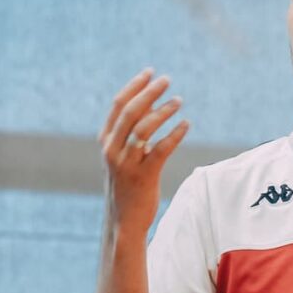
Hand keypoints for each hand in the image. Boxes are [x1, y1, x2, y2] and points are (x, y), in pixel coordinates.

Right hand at [99, 68, 188, 237]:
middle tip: (167, 80)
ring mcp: (126, 163)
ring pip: (144, 128)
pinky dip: (175, 134)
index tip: (150, 72)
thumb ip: (130, 133)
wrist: (124, 220)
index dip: (134, 86)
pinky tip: (186, 124)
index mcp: (106, 141)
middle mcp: (112, 150)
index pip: (118, 106)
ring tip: (179, 101)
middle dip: (149, 92)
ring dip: (163, 111)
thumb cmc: (127, 185)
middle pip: (130, 112)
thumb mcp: (122, 156)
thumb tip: (150, 106)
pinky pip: (161, 150)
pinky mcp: (143, 176)